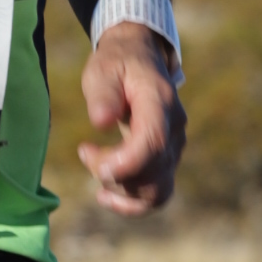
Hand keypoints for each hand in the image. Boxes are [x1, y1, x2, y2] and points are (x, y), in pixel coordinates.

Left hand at [75, 21, 182, 215]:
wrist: (140, 59)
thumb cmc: (117, 63)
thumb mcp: (103, 69)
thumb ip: (102, 94)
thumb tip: (101, 122)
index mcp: (159, 103)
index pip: (153, 142)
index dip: (127, 163)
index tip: (96, 163)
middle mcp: (174, 129)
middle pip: (152, 173)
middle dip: (113, 173)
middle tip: (86, 152)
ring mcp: (175, 148)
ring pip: (155, 191)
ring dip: (120, 191)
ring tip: (96, 167)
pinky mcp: (167, 161)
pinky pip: (157, 194)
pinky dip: (132, 203)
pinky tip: (106, 195)